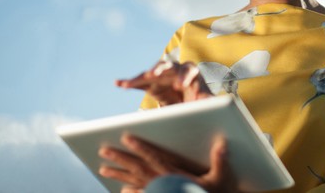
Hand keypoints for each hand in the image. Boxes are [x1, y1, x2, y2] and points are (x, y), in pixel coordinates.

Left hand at [99, 133, 237, 192]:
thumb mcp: (221, 178)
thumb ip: (220, 160)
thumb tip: (222, 143)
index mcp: (176, 176)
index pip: (155, 158)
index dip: (141, 147)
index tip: (127, 136)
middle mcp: (164, 184)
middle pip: (138, 169)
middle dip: (121, 159)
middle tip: (104, 150)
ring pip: (135, 183)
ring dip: (118, 175)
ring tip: (103, 169)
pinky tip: (122, 190)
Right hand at [116, 60, 212, 105]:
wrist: (190, 108)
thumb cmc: (201, 103)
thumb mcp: (206, 103)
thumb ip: (209, 101)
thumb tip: (221, 103)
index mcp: (193, 74)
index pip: (189, 70)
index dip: (185, 75)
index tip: (181, 85)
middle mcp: (176, 72)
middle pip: (168, 67)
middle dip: (161, 70)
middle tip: (155, 75)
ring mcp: (162, 77)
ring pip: (151, 73)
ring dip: (142, 76)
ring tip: (131, 82)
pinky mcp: (151, 85)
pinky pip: (140, 83)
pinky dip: (129, 83)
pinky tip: (118, 83)